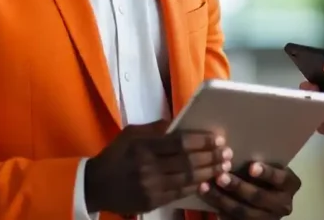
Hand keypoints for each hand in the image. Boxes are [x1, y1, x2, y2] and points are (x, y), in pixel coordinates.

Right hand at [84, 120, 231, 215]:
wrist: (96, 185)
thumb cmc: (115, 155)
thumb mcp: (130, 134)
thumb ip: (154, 129)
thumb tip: (177, 122)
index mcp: (144, 147)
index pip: (179, 143)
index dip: (202, 141)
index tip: (218, 138)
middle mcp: (148, 167)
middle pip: (188, 162)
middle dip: (211, 157)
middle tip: (227, 153)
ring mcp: (151, 187)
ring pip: (188, 179)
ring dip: (209, 172)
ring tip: (224, 167)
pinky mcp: (152, 201)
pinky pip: (180, 194)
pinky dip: (196, 187)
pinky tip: (208, 182)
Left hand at [199, 162, 300, 218]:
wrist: (269, 196)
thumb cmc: (266, 170)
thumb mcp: (270, 164)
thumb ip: (259, 161)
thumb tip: (233, 150)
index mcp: (291, 184)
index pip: (281, 178)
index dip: (266, 173)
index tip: (251, 166)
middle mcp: (283, 204)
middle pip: (259, 197)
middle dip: (238, 187)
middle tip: (220, 176)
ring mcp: (269, 219)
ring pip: (244, 212)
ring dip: (222, 199)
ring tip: (206, 187)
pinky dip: (220, 211)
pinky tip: (208, 200)